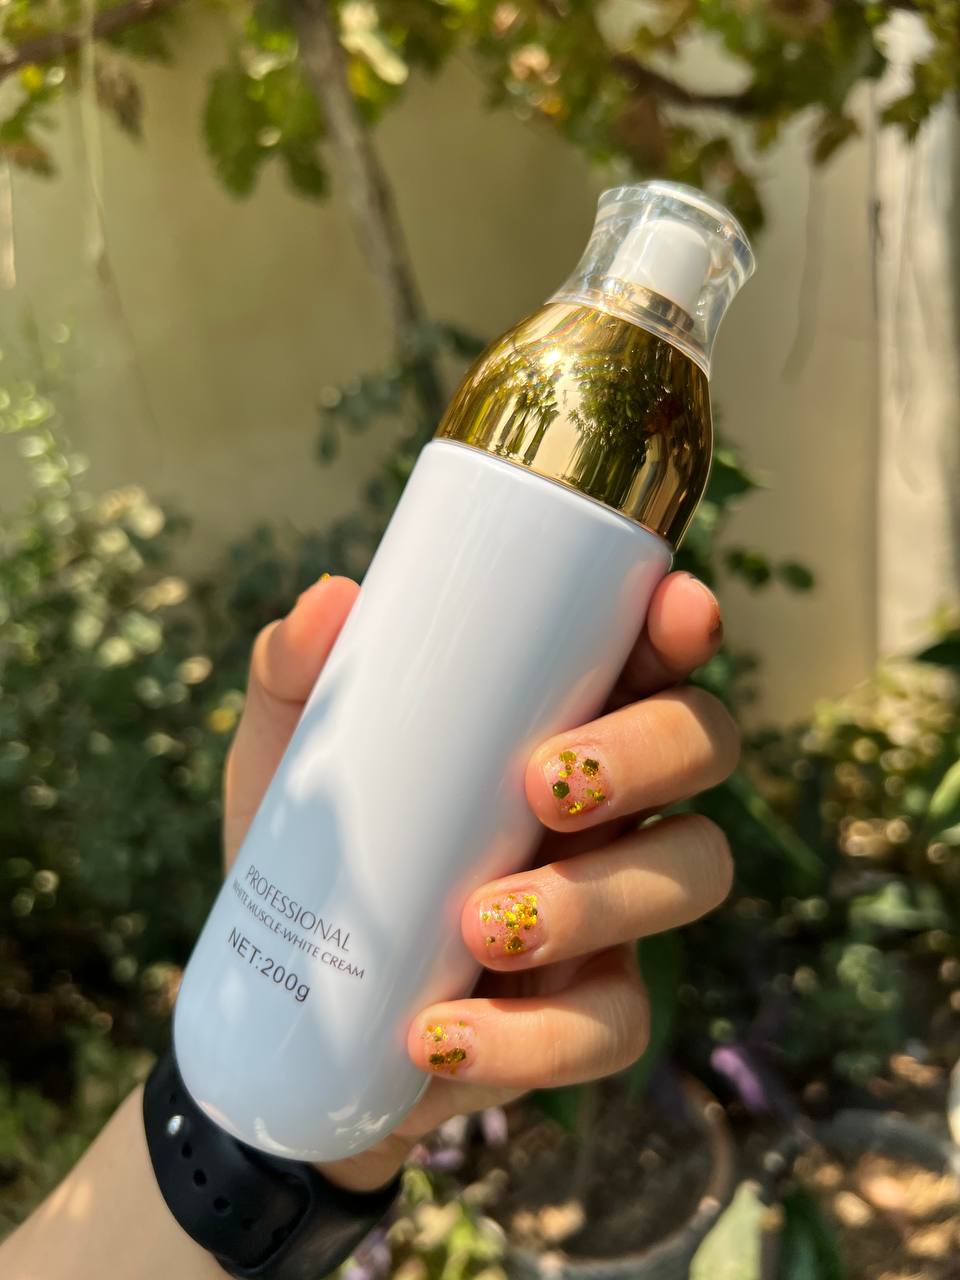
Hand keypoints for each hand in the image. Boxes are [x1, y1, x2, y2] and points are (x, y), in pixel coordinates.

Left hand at [225, 571, 737, 1189]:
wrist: (290, 1008)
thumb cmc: (319, 846)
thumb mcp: (292, 753)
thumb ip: (296, 671)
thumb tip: (330, 596)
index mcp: (561, 714)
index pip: (654, 650)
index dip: (685, 623)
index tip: (673, 612)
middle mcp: (613, 799)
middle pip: (706, 744)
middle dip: (649, 754)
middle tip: (544, 784)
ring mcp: (616, 905)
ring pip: (695, 872)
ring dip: (599, 897)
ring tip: (478, 924)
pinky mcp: (592, 1009)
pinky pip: (620, 1023)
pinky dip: (536, 1037)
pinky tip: (440, 1034)